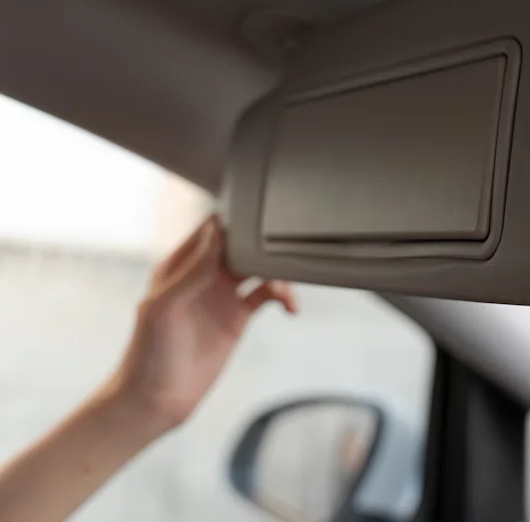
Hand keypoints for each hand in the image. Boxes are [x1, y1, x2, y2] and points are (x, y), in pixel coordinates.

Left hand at [108, 215, 296, 430]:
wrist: (155, 400)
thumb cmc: (147, 354)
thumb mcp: (163, 307)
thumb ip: (192, 270)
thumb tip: (217, 234)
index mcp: (179, 266)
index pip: (210, 231)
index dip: (234, 222)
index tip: (257, 220)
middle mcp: (203, 276)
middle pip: (240, 246)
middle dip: (263, 245)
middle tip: (282, 252)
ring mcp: (222, 296)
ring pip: (259, 269)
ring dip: (277, 273)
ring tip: (286, 290)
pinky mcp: (238, 318)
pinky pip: (267, 297)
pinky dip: (283, 296)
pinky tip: (291, 307)